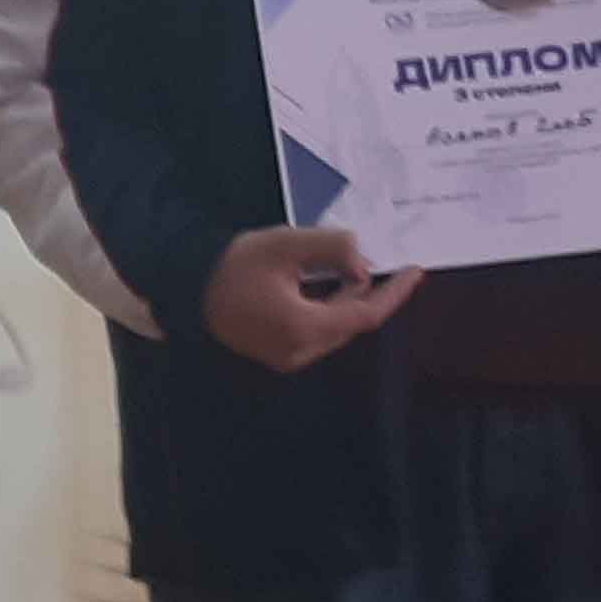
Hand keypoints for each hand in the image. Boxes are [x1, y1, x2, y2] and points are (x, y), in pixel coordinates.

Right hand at [200, 227, 423, 373]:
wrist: (185, 284)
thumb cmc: (232, 265)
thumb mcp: (287, 246)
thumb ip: (332, 249)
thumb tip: (363, 263)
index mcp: (305, 328)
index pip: (365, 315)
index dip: (394, 293)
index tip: (415, 271)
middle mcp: (299, 351)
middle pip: (350, 323)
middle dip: (366, 292)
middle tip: (374, 259)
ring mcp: (286, 356)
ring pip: (333, 328)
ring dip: (344, 299)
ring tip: (344, 266)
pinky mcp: (275, 352)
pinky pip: (314, 331)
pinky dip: (325, 308)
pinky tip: (321, 283)